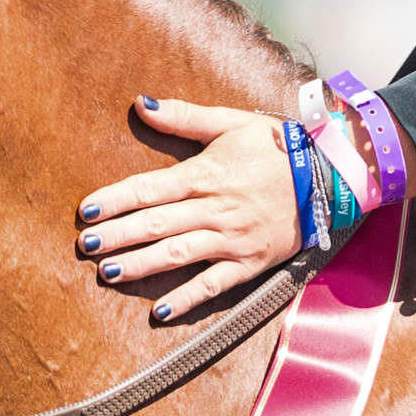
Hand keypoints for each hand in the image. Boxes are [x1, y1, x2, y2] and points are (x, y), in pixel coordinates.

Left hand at [76, 97, 299, 320]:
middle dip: (118, 235)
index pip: (150, 188)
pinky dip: (188, 299)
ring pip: (179, 254)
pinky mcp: (250, 263)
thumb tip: (140, 103)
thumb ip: (184, 117)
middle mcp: (216, 208)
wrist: (330, 176)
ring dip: (141, 265)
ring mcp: (233, 239)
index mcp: (207, 174)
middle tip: (84, 245)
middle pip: (157, 224)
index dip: (116, 200)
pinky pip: (215, 285)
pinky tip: (160, 311)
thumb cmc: (276, 147)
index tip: (86, 211)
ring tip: (107, 273)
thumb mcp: (231, 122)